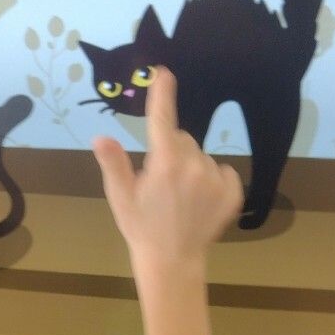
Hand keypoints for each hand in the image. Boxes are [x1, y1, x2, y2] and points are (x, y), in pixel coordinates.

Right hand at [90, 67, 236, 334]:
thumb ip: (114, 163)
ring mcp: (216, 179)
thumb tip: (101, 138)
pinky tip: (201, 202)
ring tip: (181, 199)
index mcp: (164, 164)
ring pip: (202, 157)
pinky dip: (214, 181)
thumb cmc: (141, 227)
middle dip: (172, 152)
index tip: (165, 73)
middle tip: (160, 183)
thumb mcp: (120, 196)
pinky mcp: (233, 192)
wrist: (173, 261)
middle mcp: (194, 166)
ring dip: (192, 169)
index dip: (163, 94)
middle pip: (183, 140)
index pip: (163, 120)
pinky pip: (224, 172)